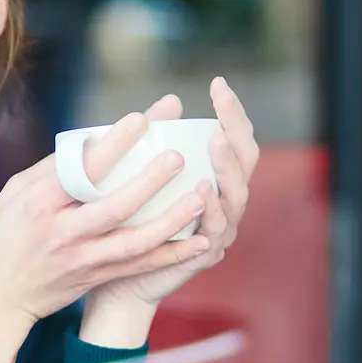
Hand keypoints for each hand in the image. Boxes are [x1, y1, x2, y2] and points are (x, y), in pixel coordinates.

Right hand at [0, 92, 212, 362]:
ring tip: (200, 197)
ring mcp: (81, 259)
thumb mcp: (13, 194)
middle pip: (113, 204)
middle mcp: (62, 231)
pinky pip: (139, 266)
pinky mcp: (94, 278)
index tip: (142, 119)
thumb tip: (94, 142)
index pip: (81, 169)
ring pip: (133, 240)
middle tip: (180, 156)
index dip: (114, 144)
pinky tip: (200, 241)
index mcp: (38, 202)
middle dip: (149, 180)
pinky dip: (171, 255)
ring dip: (170, 220)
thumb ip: (51, 170)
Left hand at [83, 78, 258, 330]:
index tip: (219, 85)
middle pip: (245, 163)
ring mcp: (218, 229)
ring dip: (227, 169)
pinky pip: (213, 231)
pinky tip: (202, 191)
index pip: (233, 139)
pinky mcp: (203, 255)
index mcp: (212, 179)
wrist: (116, 278)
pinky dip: (211, 210)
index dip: (232, 113)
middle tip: (224, 105)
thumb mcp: (136, 179)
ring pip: (236, 196)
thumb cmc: (127, 223)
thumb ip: (151, 146)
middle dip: (237, 132)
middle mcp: (223, 202)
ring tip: (216, 144)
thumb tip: (166, 102)